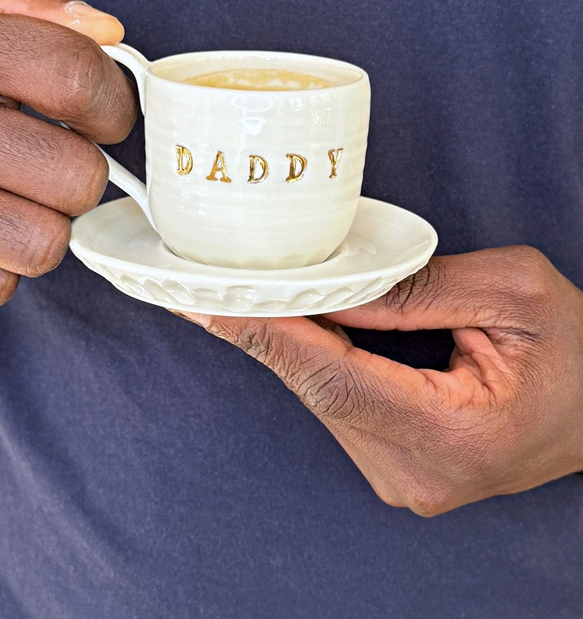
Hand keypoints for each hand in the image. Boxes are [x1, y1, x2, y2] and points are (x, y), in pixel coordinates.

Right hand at [0, 0, 136, 308]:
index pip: (77, 79)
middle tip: (44, 157)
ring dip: (39, 223)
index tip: (101, 114)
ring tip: (3, 194)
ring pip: (42, 243)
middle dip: (76, 170)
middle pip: (75, 177)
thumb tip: (107, 30)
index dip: (111, 103)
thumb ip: (25, 0)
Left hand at [171, 246, 582, 514]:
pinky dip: (314, 361)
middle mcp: (420, 473)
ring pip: (321, 398)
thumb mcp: (513, 291)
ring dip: (289, 343)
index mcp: (459, 434)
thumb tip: (335, 288)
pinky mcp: (395, 468)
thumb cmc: (576, 349)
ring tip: (259, 292)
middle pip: (319, 390)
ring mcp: (405, 480)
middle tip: (215, 279)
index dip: (269, 336)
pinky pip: (338, 406)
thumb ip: (420, 290)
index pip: (336, 381)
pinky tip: (298, 324)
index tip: (211, 303)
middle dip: (268, 329)